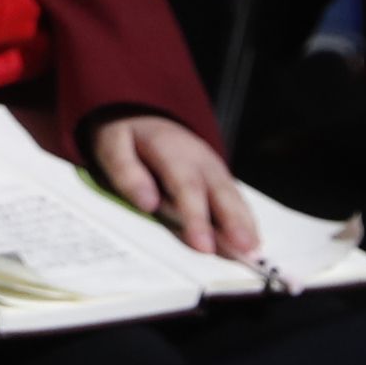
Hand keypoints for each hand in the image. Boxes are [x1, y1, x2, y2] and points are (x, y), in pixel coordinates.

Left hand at [88, 112, 259, 260]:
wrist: (142, 113)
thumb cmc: (126, 136)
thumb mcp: (112, 146)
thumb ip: (127, 174)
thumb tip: (148, 203)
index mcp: (171, 149)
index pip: (186, 186)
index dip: (196, 218)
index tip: (203, 246)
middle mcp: (199, 158)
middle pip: (219, 192)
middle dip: (233, 223)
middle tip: (245, 251)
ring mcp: (213, 167)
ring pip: (232, 196)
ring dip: (245, 224)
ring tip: (253, 251)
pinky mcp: (218, 177)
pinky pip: (234, 198)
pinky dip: (245, 219)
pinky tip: (252, 240)